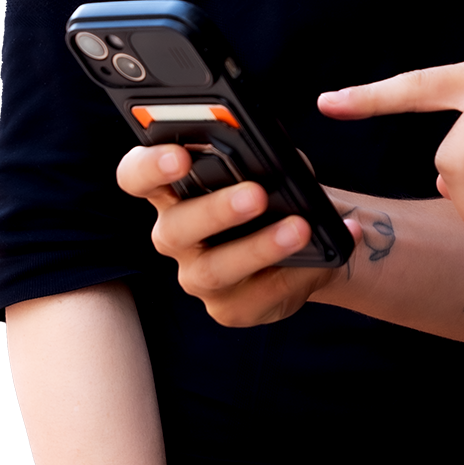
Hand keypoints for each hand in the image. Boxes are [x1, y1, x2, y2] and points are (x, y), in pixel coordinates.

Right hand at [115, 144, 357, 327]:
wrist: (307, 238)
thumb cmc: (277, 190)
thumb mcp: (272, 167)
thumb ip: (266, 158)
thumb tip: (280, 162)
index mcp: (172, 190)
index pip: (137, 176)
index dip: (150, 167)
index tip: (180, 156)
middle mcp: (175, 234)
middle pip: (174, 227)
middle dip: (216, 210)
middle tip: (257, 194)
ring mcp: (198, 275)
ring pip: (214, 269)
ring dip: (260, 247)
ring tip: (300, 229)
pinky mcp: (230, 308)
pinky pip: (259, 295)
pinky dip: (299, 273)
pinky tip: (326, 256)